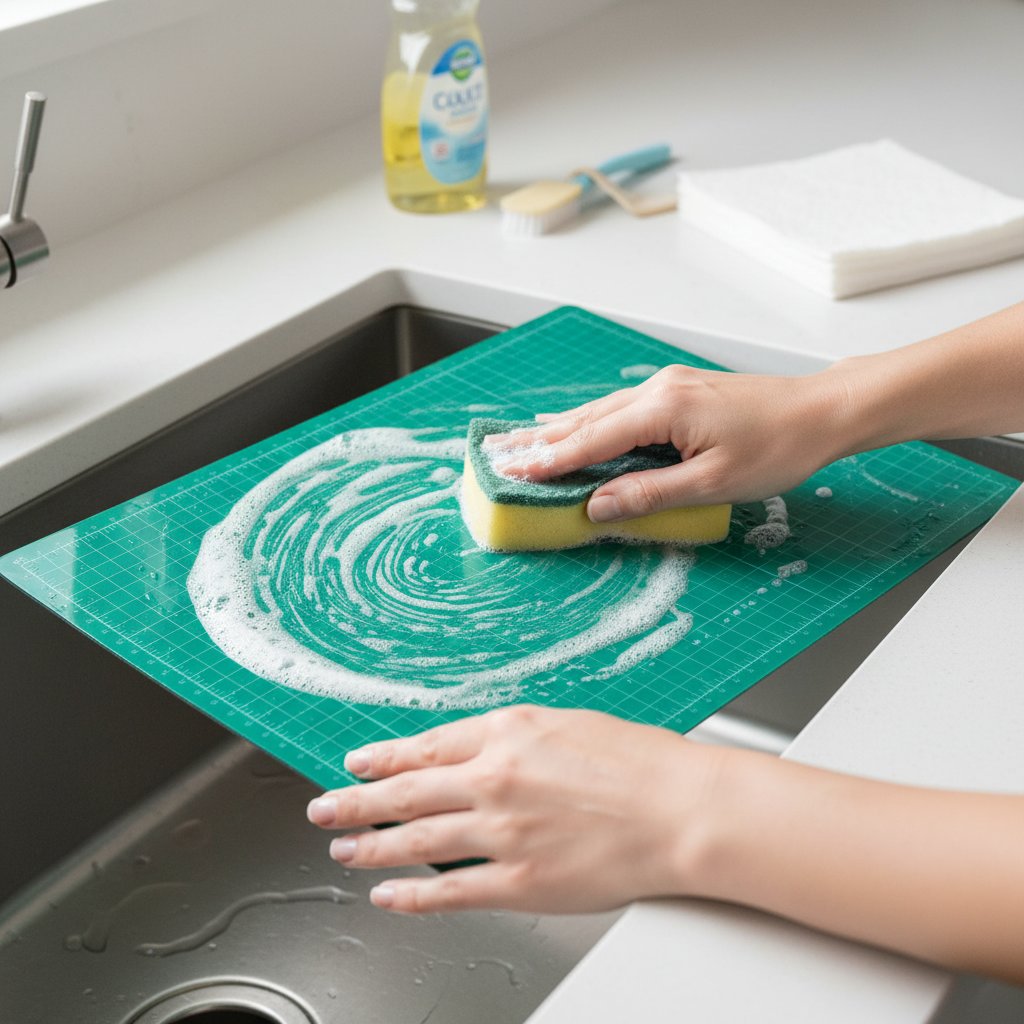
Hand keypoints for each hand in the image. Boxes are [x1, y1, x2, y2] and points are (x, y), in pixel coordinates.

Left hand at [306, 705, 724, 913]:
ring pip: (415, 842)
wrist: (681, 809)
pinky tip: (388, 897)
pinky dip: (412, 896)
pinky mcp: (520, 882)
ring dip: (370, 848)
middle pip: (404, 793)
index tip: (357, 763)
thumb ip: (510, 737)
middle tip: (323, 809)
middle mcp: (494, 779)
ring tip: (343, 852)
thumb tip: (467, 752)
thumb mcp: (565, 723)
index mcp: (507, 732)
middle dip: (355, 802)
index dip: (383, 758)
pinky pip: (450, 891)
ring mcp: (503, 832)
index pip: (425, 746)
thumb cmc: (638, 761)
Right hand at [487, 365, 842, 521]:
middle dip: (539, 441)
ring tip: (520, 442)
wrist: (822, 411)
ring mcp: (667, 386)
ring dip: (559, 430)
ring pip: (599, 412)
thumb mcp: (713, 483)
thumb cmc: (779, 447)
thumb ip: (649, 494)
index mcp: (662, 409)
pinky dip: (588, 423)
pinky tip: (572, 426)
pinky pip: (619, 410)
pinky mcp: (678, 391)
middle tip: (496, 455)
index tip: (511, 472)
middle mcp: (657, 390)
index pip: (590, 439)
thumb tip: (596, 507)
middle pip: (584, 419)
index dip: (548, 460)